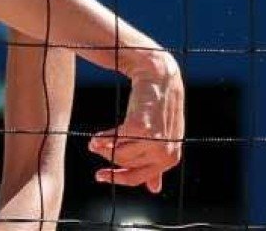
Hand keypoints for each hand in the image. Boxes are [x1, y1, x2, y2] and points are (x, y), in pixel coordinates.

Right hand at [91, 47, 184, 191]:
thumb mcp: (163, 137)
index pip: (137, 178)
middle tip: (99, 145)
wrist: (160, 76)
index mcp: (171, 158)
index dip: (116, 178)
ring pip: (119, 154)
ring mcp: (155, 141)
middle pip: (124, 164)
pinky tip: (94, 137)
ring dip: (104, 146)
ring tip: (97, 138)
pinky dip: (102, 139)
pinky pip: (114, 141)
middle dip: (109, 155)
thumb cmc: (160, 108)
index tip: (99, 175)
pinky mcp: (142, 128)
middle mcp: (166, 152)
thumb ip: (157, 163)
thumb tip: (155, 189)